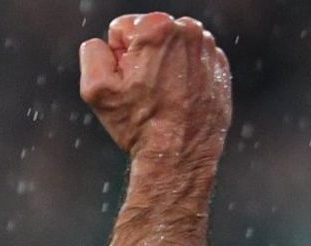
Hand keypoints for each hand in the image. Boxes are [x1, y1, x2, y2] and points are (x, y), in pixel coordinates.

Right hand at [80, 13, 231, 163]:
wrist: (178, 153)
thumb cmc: (140, 124)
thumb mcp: (96, 89)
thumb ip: (91, 53)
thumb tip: (101, 44)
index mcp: (156, 29)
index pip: (121, 28)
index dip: (116, 57)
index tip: (127, 80)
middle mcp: (187, 31)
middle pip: (148, 34)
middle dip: (141, 58)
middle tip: (143, 90)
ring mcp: (207, 48)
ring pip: (170, 47)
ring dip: (162, 66)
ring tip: (161, 95)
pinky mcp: (219, 65)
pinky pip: (190, 61)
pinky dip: (182, 75)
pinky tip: (177, 97)